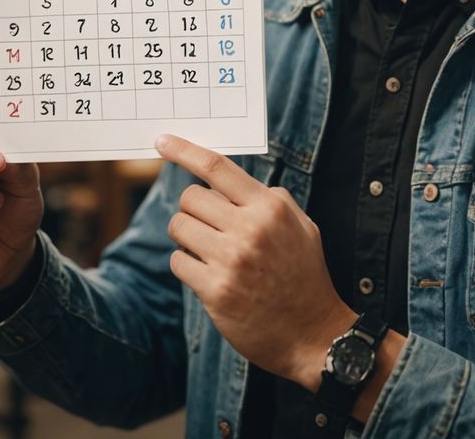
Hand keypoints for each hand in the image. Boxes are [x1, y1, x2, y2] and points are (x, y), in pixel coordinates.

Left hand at [155, 134, 353, 389]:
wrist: (312, 332)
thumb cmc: (305, 274)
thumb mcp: (301, 225)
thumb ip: (269, 198)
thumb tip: (228, 180)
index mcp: (271, 206)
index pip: (217, 167)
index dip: (184, 150)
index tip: (162, 142)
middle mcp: (250, 228)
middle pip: (191, 197)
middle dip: (194, 209)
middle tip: (210, 225)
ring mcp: (231, 261)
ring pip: (180, 227)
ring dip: (188, 236)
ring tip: (210, 250)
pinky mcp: (216, 291)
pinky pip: (178, 262)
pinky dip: (187, 265)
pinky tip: (209, 274)